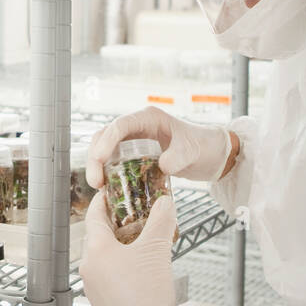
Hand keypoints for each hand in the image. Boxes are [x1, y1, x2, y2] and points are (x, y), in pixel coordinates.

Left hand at [78, 192, 177, 305]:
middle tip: (132, 214)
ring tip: (139, 240)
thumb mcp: (157, 250)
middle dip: (114, 224)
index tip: (110, 192)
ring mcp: (92, 287)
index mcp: (95, 251)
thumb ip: (161, 221)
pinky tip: (138, 267)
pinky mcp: (101, 303)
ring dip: (118, 246)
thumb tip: (166, 201)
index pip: (94, 217)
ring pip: (102, 257)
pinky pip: (106, 275)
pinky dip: (119, 265)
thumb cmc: (149, 292)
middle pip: (97, 237)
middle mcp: (88, 268)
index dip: (103, 202)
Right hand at [86, 105, 233, 188]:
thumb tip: (161, 165)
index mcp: (148, 118)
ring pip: (104, 148)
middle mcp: (136, 127)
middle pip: (104, 137)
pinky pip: (113, 161)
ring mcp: (133, 140)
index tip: (99, 159)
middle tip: (96, 180)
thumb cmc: (203, 146)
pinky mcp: (133, 154)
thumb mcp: (192, 150)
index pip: (119, 126)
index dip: (106, 141)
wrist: (210, 155)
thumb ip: (178, 156)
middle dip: (95, 157)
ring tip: (98, 185)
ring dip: (97, 165)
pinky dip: (107, 172)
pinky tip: (107, 187)